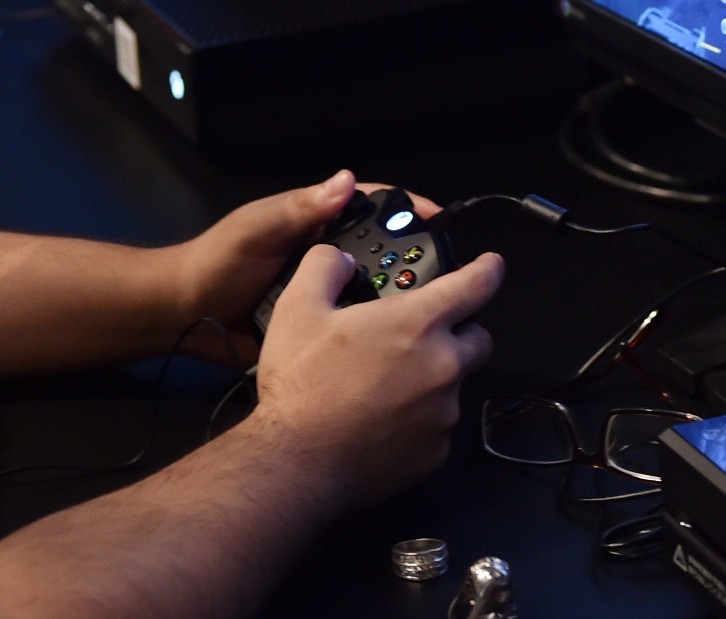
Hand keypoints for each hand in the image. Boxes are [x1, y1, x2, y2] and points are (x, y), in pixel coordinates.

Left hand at [166, 170, 442, 364]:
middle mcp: (327, 254)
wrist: (183, 318)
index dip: (408, 207)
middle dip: (414, 256)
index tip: (441, 219)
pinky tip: (399, 337)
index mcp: (315, 221)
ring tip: (428, 307)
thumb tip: (347, 180)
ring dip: (401, 295)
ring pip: (376, 288)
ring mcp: (327, 291)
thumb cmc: (215, 264)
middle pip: (384, 248)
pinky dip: (379, 327)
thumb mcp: (255, 230)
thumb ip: (298, 209)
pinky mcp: (322, 324)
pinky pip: (357, 322)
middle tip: (442, 274)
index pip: (371, 205)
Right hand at [253, 246, 504, 506]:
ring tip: (387, 387)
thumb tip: (341, 260)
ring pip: (455, 386)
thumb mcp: (298, 308)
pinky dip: (420, 420)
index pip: (475, 285)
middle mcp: (444, 365)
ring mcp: (445, 412)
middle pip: (479, 340)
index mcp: (418, 324)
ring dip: (434, 380)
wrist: (297, 463)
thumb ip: (325, 267)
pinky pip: (439, 426)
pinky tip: (383, 422)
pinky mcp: (438, 452)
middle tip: (421, 338)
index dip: (487, 270)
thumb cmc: (302, 384)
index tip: (491, 266)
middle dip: (460, 333)